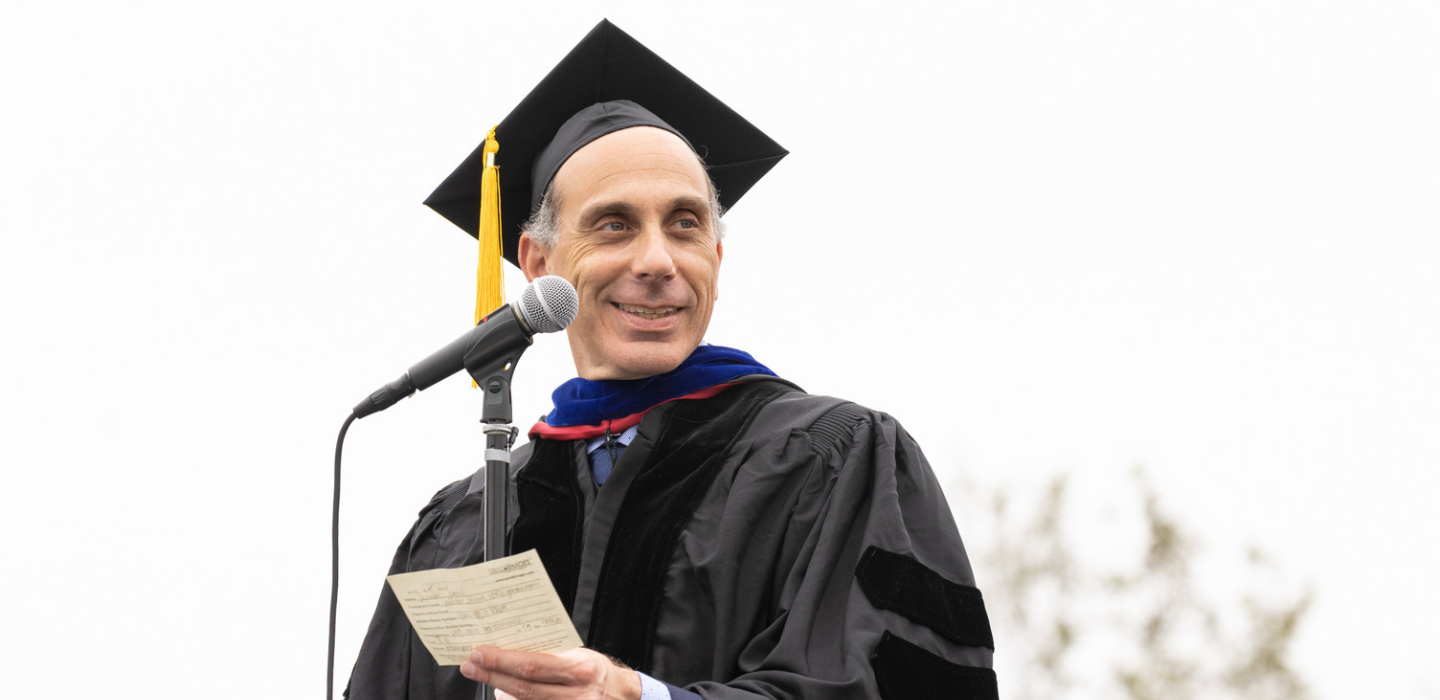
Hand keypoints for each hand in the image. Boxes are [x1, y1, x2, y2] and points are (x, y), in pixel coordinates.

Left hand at [460, 646, 642, 699]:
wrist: (621, 696)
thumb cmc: (595, 671)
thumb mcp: (578, 656)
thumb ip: (549, 656)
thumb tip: (510, 651)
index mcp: (578, 670)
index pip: (532, 665)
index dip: (501, 660)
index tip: (478, 652)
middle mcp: (575, 695)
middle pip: (523, 688)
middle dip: (491, 675)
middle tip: (469, 665)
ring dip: (499, 691)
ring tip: (484, 674)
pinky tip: (504, 693)